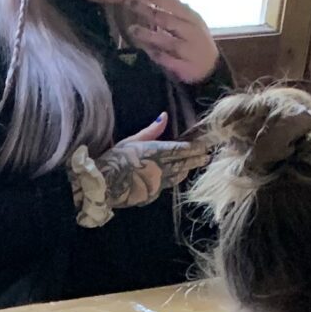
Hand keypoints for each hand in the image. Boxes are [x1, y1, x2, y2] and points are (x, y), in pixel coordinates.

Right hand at [95, 115, 214, 209]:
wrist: (103, 186)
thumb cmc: (113, 160)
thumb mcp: (130, 140)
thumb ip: (150, 131)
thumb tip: (164, 116)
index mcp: (156, 152)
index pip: (181, 149)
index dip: (195, 148)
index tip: (205, 146)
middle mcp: (161, 168)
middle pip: (183, 163)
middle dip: (196, 159)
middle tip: (207, 156)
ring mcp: (158, 183)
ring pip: (177, 175)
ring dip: (187, 169)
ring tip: (195, 165)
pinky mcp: (152, 195)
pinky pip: (166, 185)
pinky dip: (174, 179)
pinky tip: (178, 177)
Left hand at [130, 0, 219, 84]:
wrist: (211, 68)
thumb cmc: (198, 41)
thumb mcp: (193, 22)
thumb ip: (179, 7)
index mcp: (193, 19)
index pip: (175, 6)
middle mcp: (191, 32)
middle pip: (168, 20)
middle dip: (149, 12)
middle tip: (131, 5)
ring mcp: (189, 50)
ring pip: (167, 41)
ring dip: (149, 35)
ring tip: (132, 29)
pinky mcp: (185, 67)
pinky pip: (168, 61)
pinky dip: (157, 55)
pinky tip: (145, 50)